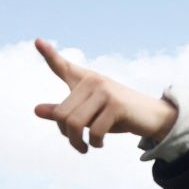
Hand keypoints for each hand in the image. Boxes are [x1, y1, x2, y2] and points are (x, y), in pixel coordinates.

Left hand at [33, 39, 177, 151]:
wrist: (152, 117)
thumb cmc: (118, 115)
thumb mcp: (89, 114)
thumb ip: (63, 112)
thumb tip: (36, 110)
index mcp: (86, 80)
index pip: (63, 67)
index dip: (49, 54)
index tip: (37, 41)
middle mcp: (94, 81)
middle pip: (61, 114)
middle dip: (66, 134)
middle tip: (78, 143)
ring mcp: (105, 91)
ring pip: (74, 123)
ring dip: (77, 142)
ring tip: (84, 147)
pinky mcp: (116, 105)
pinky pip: (95, 130)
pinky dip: (95, 142)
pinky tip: (98, 144)